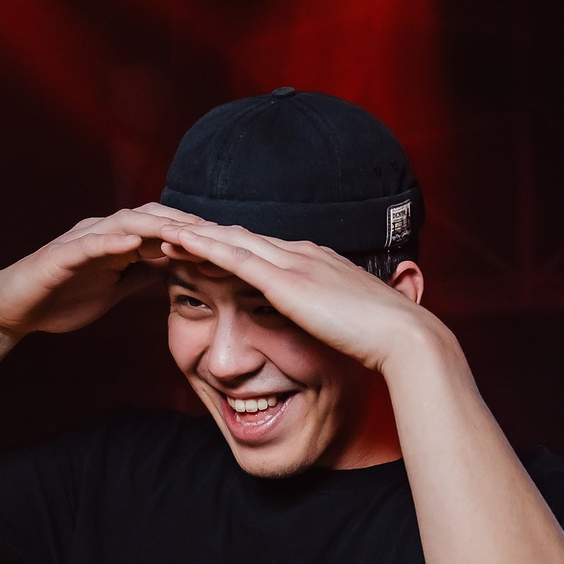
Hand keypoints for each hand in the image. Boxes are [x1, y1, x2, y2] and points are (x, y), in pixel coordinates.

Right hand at [0, 204, 209, 338]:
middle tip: (222, 235)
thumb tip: (180, 267)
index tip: (231, 245)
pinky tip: (135, 243)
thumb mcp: (117, 288)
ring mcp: (84, 239)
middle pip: (155, 217)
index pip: (167, 229)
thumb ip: (145, 273)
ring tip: (189, 233)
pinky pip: (91, 243)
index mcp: (121, 241)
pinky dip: (114, 240)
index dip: (198, 235)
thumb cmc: (64, 295)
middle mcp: (106, 231)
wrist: (16, 307)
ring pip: (127, 223)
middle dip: (189, 225)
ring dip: (159, 226)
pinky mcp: (63, 254)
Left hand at [156, 223, 433, 371]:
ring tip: (161, 228)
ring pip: (231, 240)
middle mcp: (301, 254)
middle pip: (241, 237)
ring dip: (194, 233)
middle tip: (169, 226)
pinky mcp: (284, 281)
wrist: (402, 336)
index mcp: (315, 264)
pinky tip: (178, 241)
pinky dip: (203, 246)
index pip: (263, 249)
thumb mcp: (349, 321)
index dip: (231, 244)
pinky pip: (233, 257)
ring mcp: (292, 263)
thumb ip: (330, 315)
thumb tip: (321, 324)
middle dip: (205, 232)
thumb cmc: (383, 337)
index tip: (205, 243)